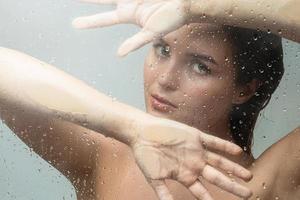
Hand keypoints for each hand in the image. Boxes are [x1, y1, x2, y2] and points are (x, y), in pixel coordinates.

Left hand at [72, 0, 190, 56]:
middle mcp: (128, 3)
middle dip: (89, 0)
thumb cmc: (171, 19)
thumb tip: (119, 54)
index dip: (90, 21)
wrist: (185, 3)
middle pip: (103, 0)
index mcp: (129, 15)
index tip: (75, 24)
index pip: (104, 19)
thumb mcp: (152, 32)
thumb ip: (136, 42)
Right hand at [131, 117, 252, 199]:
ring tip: (248, 176)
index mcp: (184, 176)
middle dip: (232, 187)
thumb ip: (163, 194)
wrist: (142, 133)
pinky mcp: (196, 137)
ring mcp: (196, 151)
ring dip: (233, 168)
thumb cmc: (145, 155)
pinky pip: (213, 142)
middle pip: (217, 178)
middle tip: (248, 194)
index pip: (202, 192)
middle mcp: (193, 164)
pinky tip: (238, 151)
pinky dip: (225, 147)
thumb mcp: (153, 178)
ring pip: (219, 161)